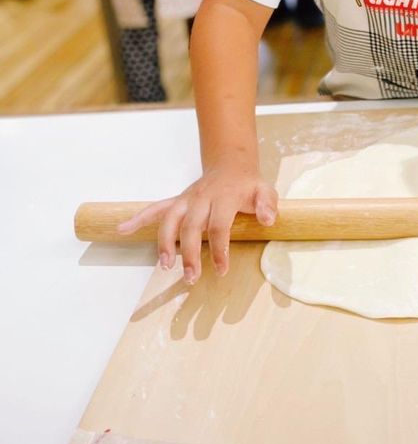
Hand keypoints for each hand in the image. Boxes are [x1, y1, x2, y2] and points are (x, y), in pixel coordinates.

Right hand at [117, 163, 276, 283]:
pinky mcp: (178, 201)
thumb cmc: (248, 185)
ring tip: (164, 265)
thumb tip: (268, 219)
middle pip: (191, 226)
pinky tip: (123, 229)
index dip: (219, 249)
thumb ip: (267, 204)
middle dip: (189, 253)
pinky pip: (156, 208)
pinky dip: (138, 218)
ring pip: (170, 219)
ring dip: (164, 242)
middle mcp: (202, 198)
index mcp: (225, 197)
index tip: (220, 270)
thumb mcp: (265, 191)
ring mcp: (187, 199)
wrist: (231, 165)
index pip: (219, 225)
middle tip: (190, 278)